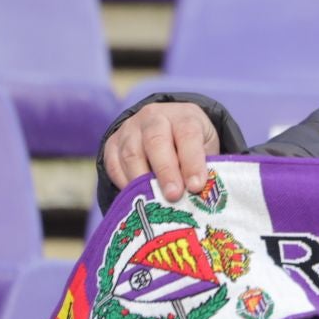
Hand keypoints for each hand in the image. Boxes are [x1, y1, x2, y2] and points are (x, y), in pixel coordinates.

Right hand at [103, 102, 219, 201]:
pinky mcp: (112, 143)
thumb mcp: (206, 148)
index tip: (196, 186)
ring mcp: (130, 129)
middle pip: (155, 142)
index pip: (188, 135)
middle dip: (165, 171)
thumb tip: (203, 195)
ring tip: (155, 202)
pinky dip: (124, 183)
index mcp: (183, 117)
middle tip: (174, 196)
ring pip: (131, 155)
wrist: (166, 126)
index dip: (192, 162)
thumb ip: (206, 167)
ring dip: (143, 181)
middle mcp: (154, 117)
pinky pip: (114, 165)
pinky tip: (137, 196)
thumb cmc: (191, 143)